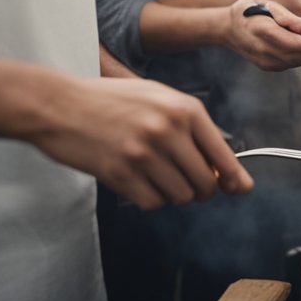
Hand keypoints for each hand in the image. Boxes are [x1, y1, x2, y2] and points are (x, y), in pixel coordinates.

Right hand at [30, 75, 252, 210]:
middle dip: (200, 190)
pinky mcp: (120, 173)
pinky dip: (150, 199)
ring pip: (180, 196)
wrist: (59, 104)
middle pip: (204, 182)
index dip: (233, 177)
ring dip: (173, 195)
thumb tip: (219, 167)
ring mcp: (144, 152)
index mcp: (185, 109)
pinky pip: (152, 203)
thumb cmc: (111, 100)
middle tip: (188, 185)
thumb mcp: (159, 98)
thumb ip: (191, 127)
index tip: (241, 189)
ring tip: (157, 178)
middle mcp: (169, 129)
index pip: (222, 153)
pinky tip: (139, 183)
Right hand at [222, 0, 300, 70]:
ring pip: (298, 61)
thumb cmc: (250, 10)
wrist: (227, 28)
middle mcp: (265, 52)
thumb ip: (290, 18)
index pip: (300, 44)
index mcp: (265, 33)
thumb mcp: (269, 5)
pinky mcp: (268, 66)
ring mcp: (265, 62)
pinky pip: (292, 62)